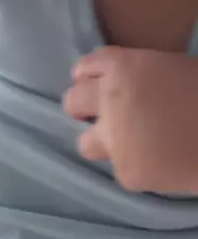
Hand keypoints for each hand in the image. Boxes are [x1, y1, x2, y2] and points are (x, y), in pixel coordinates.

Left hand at [62, 46, 197, 193]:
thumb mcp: (166, 66)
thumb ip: (135, 73)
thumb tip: (121, 82)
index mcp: (120, 66)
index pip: (84, 69)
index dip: (88, 78)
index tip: (94, 85)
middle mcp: (108, 99)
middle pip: (72, 102)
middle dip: (83, 108)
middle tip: (101, 115)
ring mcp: (114, 137)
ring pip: (84, 143)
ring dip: (102, 142)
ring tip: (127, 144)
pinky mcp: (127, 171)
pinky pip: (120, 170)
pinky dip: (135, 167)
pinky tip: (157, 161)